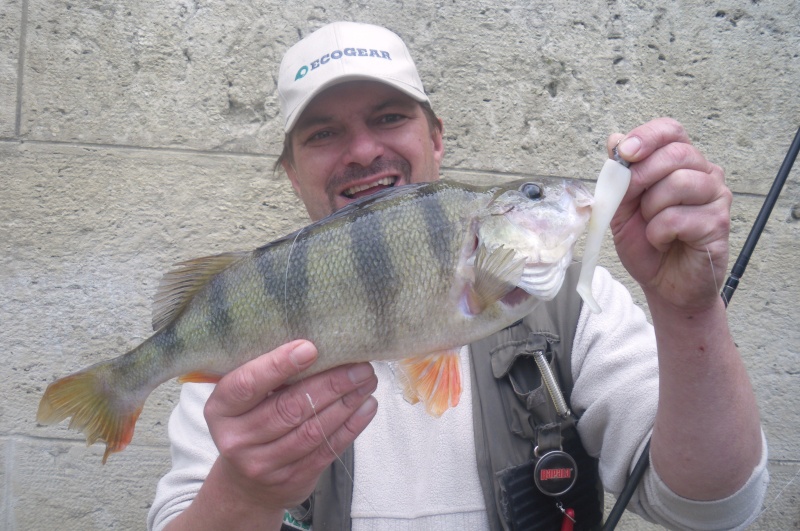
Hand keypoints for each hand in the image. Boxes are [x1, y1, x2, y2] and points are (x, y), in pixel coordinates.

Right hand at [204, 340, 377, 512]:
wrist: (245, 485)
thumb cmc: (250, 424)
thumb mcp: (242, 401)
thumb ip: (267, 376)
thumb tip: (315, 344)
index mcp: (221, 409)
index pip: (246, 384)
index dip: (278, 365)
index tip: (310, 348)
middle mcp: (237, 439)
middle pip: (288, 408)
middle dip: (329, 383)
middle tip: (358, 365)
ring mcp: (263, 464)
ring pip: (311, 430)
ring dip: (346, 403)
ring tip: (367, 381)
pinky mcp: (291, 480)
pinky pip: (326, 450)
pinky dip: (351, 426)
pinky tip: (366, 407)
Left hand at [607, 117, 731, 313]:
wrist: (664, 284)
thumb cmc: (646, 243)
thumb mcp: (620, 207)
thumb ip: (618, 176)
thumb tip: (614, 138)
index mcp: (680, 163)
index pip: (670, 131)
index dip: (646, 137)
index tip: (624, 152)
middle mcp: (704, 173)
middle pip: (676, 154)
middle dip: (641, 177)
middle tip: (632, 203)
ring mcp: (716, 196)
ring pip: (678, 183)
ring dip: (651, 209)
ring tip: (651, 226)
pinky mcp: (719, 222)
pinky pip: (679, 217)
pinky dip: (659, 232)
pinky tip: (663, 241)